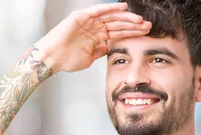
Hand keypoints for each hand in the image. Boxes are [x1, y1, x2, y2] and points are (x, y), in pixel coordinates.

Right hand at [34, 2, 150, 72]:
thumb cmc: (67, 60)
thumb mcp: (90, 57)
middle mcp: (95, 27)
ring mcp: (89, 21)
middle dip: (134, 25)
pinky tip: (123, 8)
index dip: (133, 33)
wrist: (52, 58)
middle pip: (119, 24)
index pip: (119, 33)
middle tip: (148, 26)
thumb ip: (101, 51)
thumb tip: (111, 48)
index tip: (146, 34)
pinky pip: (99, 10)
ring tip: (140, 19)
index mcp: (98, 36)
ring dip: (126, 17)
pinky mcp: (81, 16)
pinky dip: (111, 8)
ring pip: (112, 17)